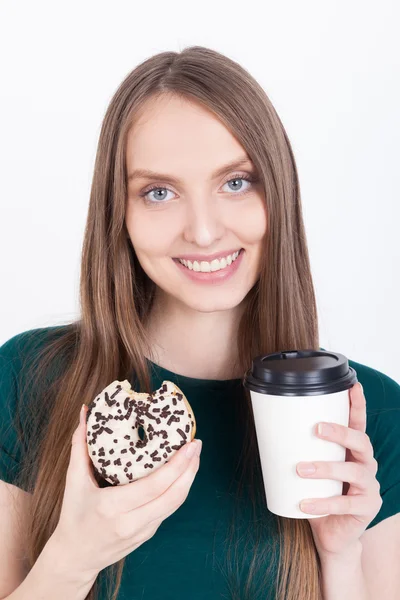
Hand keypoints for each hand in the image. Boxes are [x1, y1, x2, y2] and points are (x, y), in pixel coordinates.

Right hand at [52, 404, 201, 577]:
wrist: (75, 557)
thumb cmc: (74, 516)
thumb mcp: (74, 481)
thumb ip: (80, 446)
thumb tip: (84, 413)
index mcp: (112, 507)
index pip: (154, 485)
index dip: (177, 465)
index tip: (189, 444)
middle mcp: (131, 522)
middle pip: (173, 495)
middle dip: (190, 468)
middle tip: (196, 444)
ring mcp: (142, 531)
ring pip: (175, 504)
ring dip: (189, 479)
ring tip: (194, 456)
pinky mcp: (148, 534)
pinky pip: (169, 509)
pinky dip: (179, 490)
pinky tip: (183, 473)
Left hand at [296, 382, 381, 558]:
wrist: (332, 534)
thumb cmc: (318, 492)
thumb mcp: (310, 467)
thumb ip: (298, 449)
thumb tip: (264, 423)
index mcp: (353, 450)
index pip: (358, 423)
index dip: (357, 404)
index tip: (353, 385)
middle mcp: (366, 464)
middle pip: (361, 440)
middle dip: (340, 432)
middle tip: (316, 428)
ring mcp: (369, 486)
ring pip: (353, 472)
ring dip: (326, 468)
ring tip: (301, 468)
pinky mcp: (366, 508)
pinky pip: (344, 504)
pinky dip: (323, 503)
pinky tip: (305, 503)